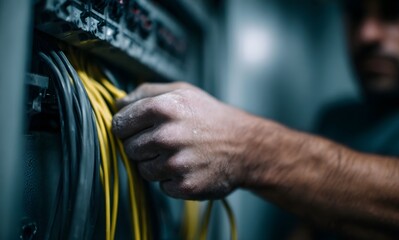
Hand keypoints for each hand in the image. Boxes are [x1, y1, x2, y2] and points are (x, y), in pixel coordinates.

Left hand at [112, 82, 254, 199]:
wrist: (244, 145)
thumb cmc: (210, 116)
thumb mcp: (182, 92)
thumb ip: (146, 92)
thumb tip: (116, 103)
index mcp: (162, 108)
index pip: (119, 124)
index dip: (128, 127)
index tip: (140, 128)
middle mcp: (167, 136)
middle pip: (129, 148)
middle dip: (142, 146)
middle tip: (165, 141)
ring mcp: (176, 163)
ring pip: (142, 169)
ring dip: (156, 164)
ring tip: (179, 153)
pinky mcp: (184, 185)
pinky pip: (161, 186)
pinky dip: (171, 180)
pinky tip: (188, 167)